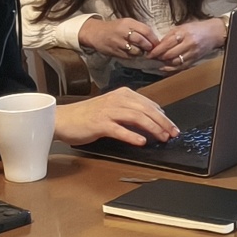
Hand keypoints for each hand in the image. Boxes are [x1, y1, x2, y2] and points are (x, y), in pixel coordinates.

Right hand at [53, 88, 178, 146]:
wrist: (62, 118)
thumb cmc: (88, 116)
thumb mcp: (113, 108)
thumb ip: (130, 112)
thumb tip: (152, 120)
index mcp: (123, 94)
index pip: (149, 104)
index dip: (163, 116)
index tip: (172, 127)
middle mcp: (117, 100)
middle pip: (146, 110)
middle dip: (163, 122)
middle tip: (173, 133)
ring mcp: (108, 111)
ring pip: (137, 117)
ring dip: (153, 128)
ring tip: (162, 137)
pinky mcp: (99, 123)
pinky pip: (119, 129)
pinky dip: (132, 135)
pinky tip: (141, 141)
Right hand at [79, 16, 158, 59]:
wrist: (95, 33)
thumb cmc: (114, 28)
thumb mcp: (127, 23)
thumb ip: (139, 29)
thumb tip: (153, 38)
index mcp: (128, 23)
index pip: (145, 30)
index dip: (153, 38)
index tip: (157, 43)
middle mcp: (123, 32)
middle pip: (141, 40)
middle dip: (148, 46)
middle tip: (150, 49)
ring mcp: (118, 42)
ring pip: (135, 50)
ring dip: (141, 52)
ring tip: (141, 51)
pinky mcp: (114, 52)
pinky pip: (128, 56)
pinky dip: (133, 56)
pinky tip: (132, 53)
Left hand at [146, 17, 228, 71]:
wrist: (214, 32)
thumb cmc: (197, 28)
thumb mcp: (182, 27)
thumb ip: (170, 35)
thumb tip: (158, 44)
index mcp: (184, 33)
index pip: (166, 44)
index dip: (156, 50)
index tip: (149, 54)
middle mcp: (188, 43)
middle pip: (170, 54)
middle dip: (159, 57)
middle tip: (152, 58)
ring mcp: (192, 52)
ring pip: (175, 62)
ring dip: (165, 63)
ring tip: (159, 62)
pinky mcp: (195, 59)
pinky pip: (182, 66)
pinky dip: (172, 68)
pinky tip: (166, 67)